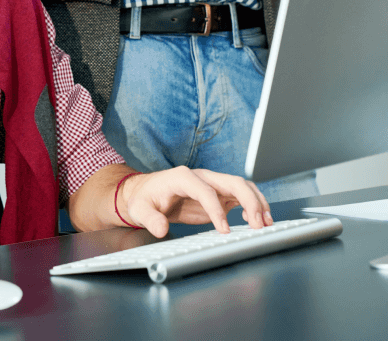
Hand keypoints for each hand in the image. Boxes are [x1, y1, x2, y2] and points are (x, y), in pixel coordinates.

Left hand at [119, 167, 272, 238]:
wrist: (146, 193)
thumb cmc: (144, 199)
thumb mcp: (139, 209)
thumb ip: (149, 219)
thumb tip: (160, 229)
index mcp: (182, 177)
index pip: (205, 190)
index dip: (216, 209)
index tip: (224, 230)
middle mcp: (201, 177)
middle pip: (232, 181)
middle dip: (249, 201)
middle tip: (259, 225)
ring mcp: (211, 184)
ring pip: (241, 186)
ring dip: (257, 202)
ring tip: (267, 223)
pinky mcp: (218, 195)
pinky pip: (240, 196)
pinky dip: (253, 206)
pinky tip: (256, 221)